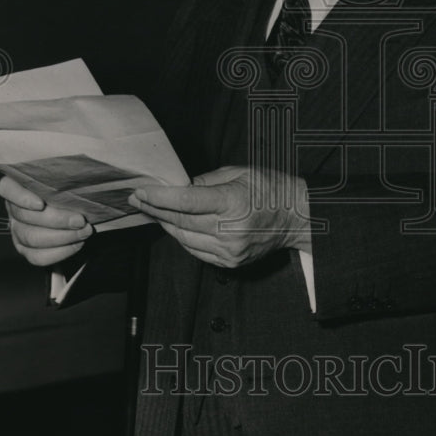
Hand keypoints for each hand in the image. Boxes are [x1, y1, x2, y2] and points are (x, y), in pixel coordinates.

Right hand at [0, 175, 93, 267]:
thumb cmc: (70, 188)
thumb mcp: (66, 178)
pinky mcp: (26, 248)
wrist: (76, 210)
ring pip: (31, 238)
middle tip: (80, 220)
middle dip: (57, 220)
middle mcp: (13, 208)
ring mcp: (17, 230)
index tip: (41, 204)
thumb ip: (66, 177)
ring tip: (84, 231)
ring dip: (62, 237)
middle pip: (25, 217)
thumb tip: (78, 178)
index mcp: (17, 185)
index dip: (21, 197)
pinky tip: (77, 244)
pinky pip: (37, 256)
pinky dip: (60, 252)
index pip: (7, 188)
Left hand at [129, 165, 310, 268]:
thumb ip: (205, 181)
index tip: (141, 192)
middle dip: (156, 209)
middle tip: (138, 199)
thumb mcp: (238, 173)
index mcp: (232, 202)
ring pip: (184, 238)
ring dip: (166, 224)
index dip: (159, 197)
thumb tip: (176, 186)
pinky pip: (195, 251)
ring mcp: (229, 250)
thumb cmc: (270, 189)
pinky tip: (176, 226)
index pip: (186, 201)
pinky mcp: (229, 262)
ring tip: (153, 211)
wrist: (297, 218)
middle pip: (180, 221)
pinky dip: (182, 238)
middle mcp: (229, 230)